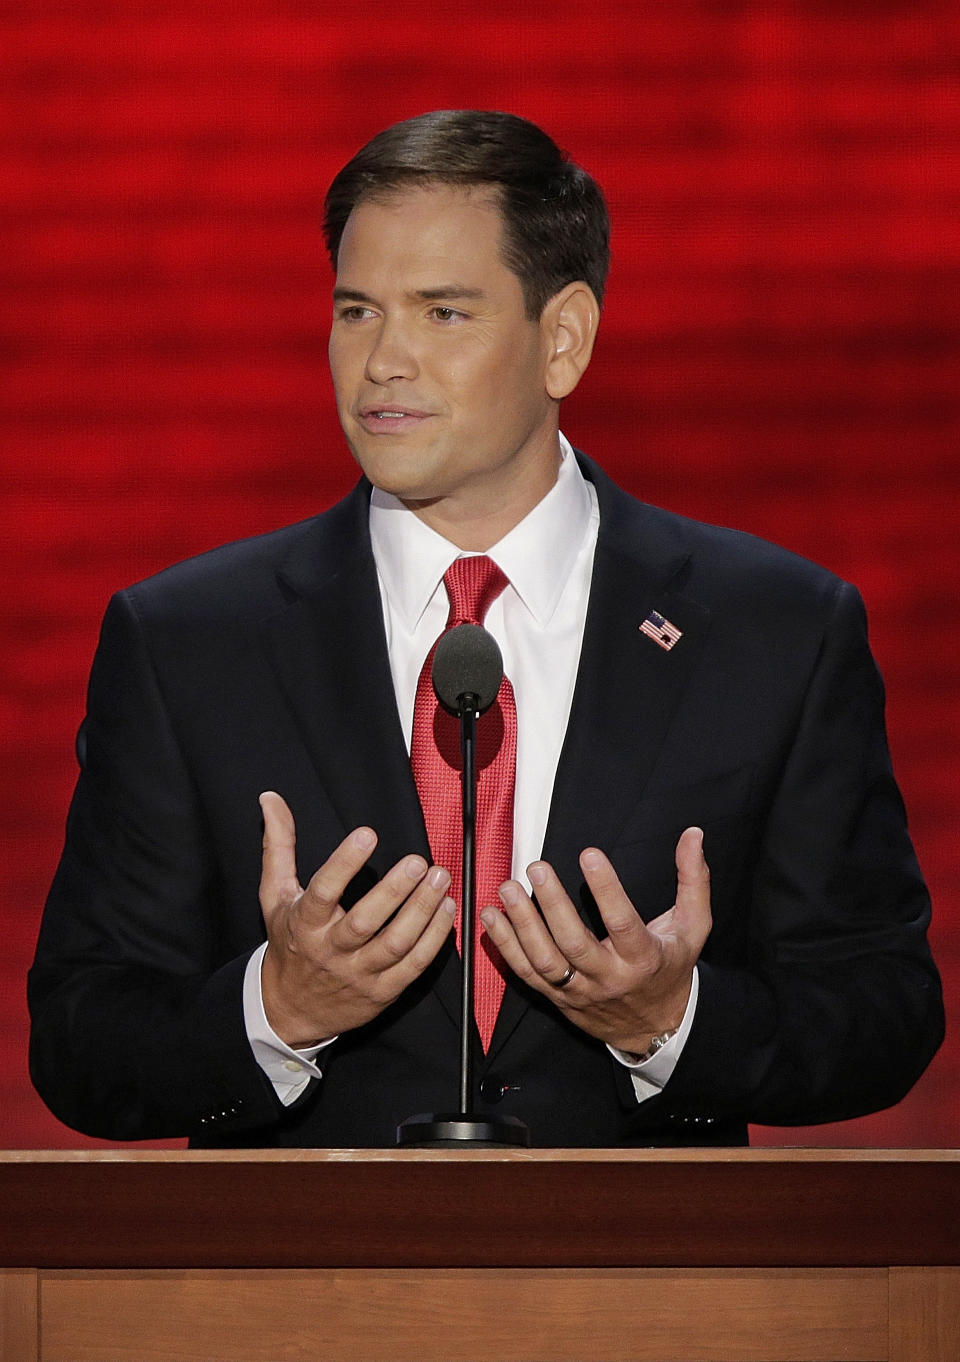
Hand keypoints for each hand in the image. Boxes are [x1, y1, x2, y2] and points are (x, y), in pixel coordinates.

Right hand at [258, 791, 455, 1046]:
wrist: (290, 1009)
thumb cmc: (289, 944)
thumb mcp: (274, 896)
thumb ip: (278, 846)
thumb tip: (271, 799)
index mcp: (304, 924)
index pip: (323, 891)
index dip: (345, 863)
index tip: (368, 834)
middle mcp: (331, 951)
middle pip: (365, 922)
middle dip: (394, 890)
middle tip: (418, 861)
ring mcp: (358, 974)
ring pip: (394, 944)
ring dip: (422, 912)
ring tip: (440, 880)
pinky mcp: (382, 992)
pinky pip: (413, 966)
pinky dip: (434, 939)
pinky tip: (447, 911)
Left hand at [480, 827, 710, 1053]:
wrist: (655, 1027)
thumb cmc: (671, 968)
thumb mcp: (693, 927)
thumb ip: (693, 880)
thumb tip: (693, 835)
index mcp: (643, 958)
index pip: (622, 923)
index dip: (605, 889)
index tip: (589, 854)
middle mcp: (608, 977)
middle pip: (575, 943)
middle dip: (553, 904)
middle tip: (537, 867)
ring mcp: (579, 991)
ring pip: (545, 962)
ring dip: (522, 925)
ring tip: (508, 889)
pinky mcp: (558, 998)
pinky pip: (527, 975)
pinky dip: (505, 947)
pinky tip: (491, 918)